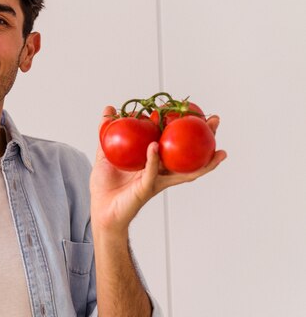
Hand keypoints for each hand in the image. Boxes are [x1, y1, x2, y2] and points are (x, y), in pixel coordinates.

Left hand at [90, 106, 226, 235]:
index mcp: (154, 161)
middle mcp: (161, 171)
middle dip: (207, 139)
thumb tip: (110, 108)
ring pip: (183, 169)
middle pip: (189, 155)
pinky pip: (151, 172)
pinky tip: (154, 146)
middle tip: (215, 122)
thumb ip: (107, 131)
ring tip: (212, 144)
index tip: (199, 112)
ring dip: (200, 158)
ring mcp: (156, 180)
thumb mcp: (105, 152)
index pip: (175, 142)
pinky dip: (153, 159)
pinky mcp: (145, 188)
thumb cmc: (105, 185)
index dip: (188, 129)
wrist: (100, 209)